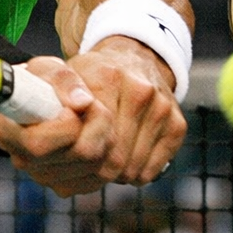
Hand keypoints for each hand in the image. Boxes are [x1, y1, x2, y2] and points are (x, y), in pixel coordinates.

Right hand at [0, 56, 110, 196]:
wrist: (47, 99)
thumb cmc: (44, 81)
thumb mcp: (48, 68)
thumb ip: (63, 79)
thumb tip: (82, 102)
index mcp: (8, 132)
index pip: (39, 144)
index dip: (67, 125)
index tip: (76, 105)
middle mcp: (24, 161)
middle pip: (81, 156)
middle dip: (99, 124)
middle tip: (96, 104)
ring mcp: (46, 177)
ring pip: (99, 168)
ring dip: (109, 136)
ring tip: (97, 115)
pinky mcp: (68, 185)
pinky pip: (104, 177)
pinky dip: (112, 153)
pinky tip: (102, 133)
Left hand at [66, 35, 186, 186]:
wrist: (134, 57)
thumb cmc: (89, 74)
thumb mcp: (56, 70)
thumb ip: (55, 87)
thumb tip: (78, 106)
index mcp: (107, 78)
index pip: (89, 144)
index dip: (71, 159)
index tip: (62, 154)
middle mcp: (141, 92)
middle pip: (110, 163)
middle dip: (88, 173)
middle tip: (76, 166)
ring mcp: (162, 109)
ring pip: (130, 171)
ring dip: (110, 175)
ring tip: (98, 158)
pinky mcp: (177, 125)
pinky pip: (150, 172)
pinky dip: (133, 174)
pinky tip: (122, 156)